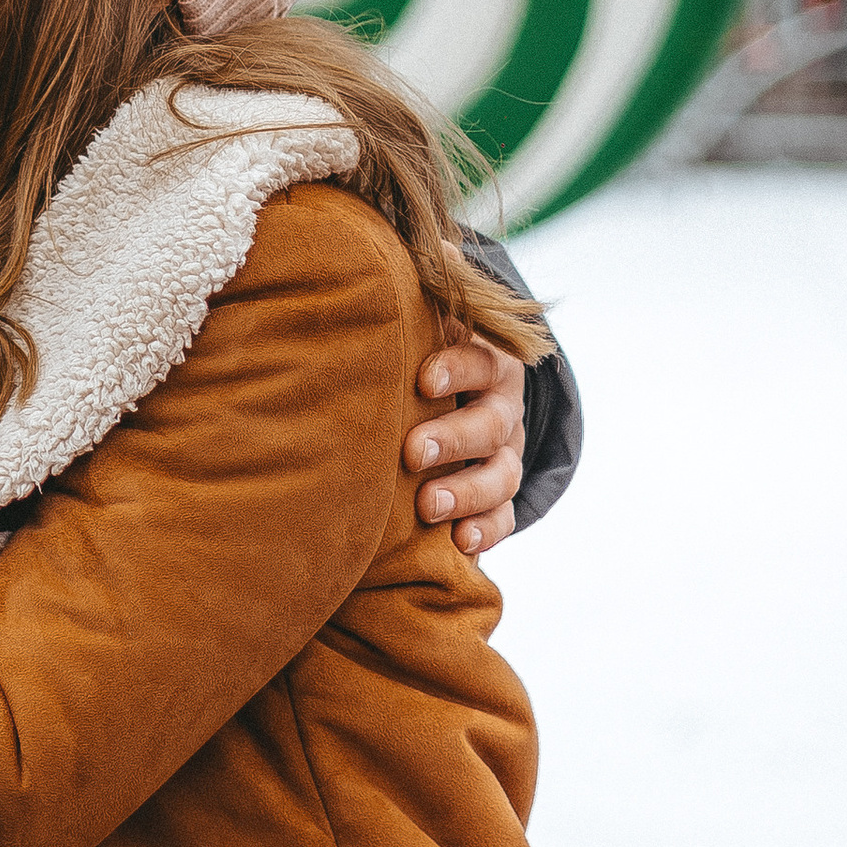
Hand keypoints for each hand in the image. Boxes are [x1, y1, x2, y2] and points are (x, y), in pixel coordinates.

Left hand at [406, 338, 525, 556]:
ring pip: (503, 474)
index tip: (422, 381)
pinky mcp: (502, 494)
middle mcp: (501, 408)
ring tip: (427, 507)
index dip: (457, 369)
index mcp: (486, 362)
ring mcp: (507, 454)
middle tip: (412, 453)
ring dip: (467, 493)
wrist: (456, 399)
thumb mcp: (421, 334)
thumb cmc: (417, 361)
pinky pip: (506, 516)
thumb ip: (398, 323)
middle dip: (453, 440)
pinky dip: (487, 531)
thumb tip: (339, 304)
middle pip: (492, 424)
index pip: (481, 361)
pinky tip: (460, 541)